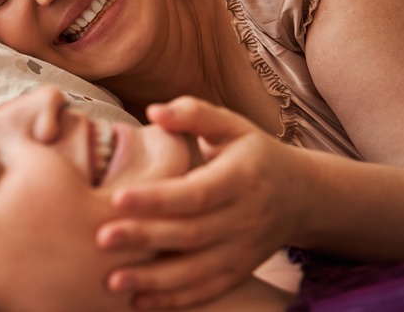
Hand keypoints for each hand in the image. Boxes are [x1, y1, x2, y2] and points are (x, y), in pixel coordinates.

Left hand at [96, 96, 306, 308]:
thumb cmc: (254, 154)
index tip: (116, 197)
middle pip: (191, 233)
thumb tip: (154, 111)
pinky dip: (174, 300)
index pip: (196, 192)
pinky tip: (139, 302)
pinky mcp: (239, 271)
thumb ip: (194, 114)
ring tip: (112, 281)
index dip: (157, 197)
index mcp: (242, 178)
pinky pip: (207, 290)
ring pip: (197, 271)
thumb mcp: (232, 126)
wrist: (303, 196)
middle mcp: (245, 217)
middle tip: (101, 239)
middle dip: (144, 238)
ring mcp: (244, 250)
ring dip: (154, 280)